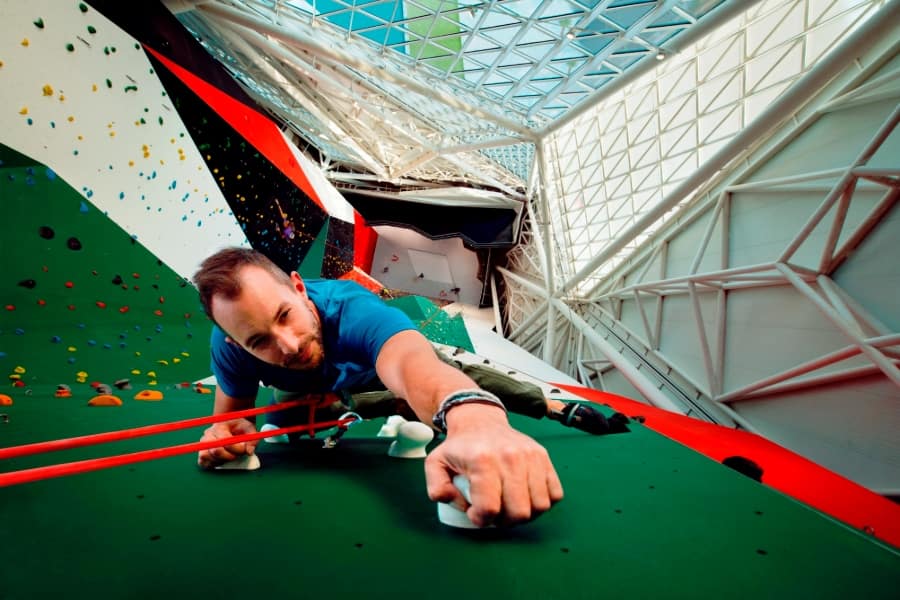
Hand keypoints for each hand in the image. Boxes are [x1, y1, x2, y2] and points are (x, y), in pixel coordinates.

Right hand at [197, 418, 257, 468]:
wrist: (232, 424)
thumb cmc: (241, 427)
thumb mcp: (250, 430)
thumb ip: (252, 440)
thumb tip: (249, 452)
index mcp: (220, 426)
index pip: (225, 441)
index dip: (237, 449)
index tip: (245, 450)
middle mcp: (209, 434)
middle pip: (215, 451)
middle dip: (230, 456)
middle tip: (237, 455)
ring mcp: (203, 444)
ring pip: (206, 456)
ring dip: (220, 461)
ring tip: (229, 457)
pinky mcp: (203, 452)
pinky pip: (202, 462)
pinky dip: (212, 464)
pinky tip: (222, 461)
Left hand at [424, 403, 563, 526]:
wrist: (480, 421)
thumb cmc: (459, 447)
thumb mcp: (435, 464)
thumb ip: (437, 489)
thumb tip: (456, 503)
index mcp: (482, 460)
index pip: (490, 508)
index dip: (481, 520)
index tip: (475, 513)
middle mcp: (510, 457)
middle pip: (519, 512)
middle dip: (504, 521)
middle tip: (493, 513)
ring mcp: (531, 456)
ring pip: (540, 506)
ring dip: (524, 514)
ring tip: (509, 506)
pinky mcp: (544, 456)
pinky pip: (555, 493)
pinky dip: (542, 502)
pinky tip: (526, 497)